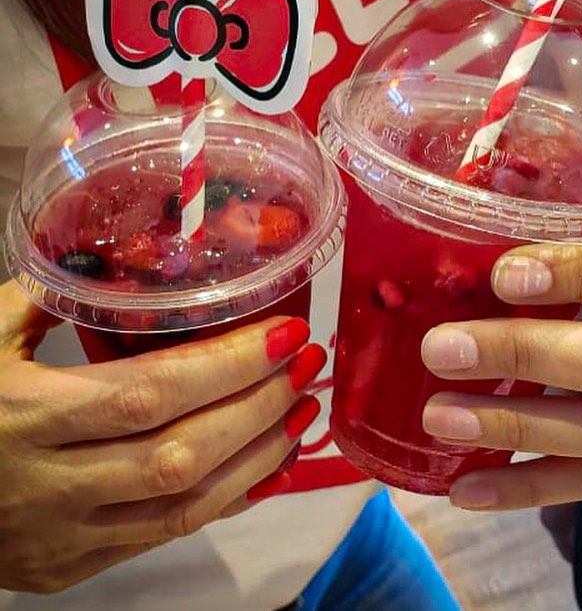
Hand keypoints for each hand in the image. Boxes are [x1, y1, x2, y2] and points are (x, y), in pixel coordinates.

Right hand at [0, 281, 324, 592]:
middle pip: (177, 452)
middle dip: (257, 407)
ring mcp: (64, 534)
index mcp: (26, 415)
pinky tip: (266, 467)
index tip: (284, 333)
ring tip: (301, 412)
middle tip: (309, 364)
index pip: (146, 393)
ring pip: (181, 505)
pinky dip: (225, 501)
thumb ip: (41, 300)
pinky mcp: (73, 566)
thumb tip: (109, 261)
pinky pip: (164, 536)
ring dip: (256, 457)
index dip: (225, 367)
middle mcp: (51, 482)